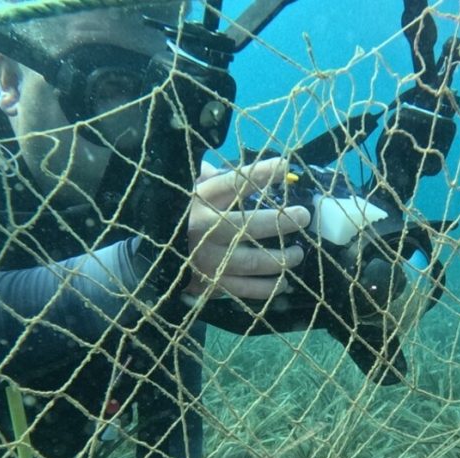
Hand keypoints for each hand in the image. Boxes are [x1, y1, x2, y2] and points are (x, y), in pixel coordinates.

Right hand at [185, 158, 309, 299]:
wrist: (156, 258)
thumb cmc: (188, 217)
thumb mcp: (196, 193)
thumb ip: (217, 177)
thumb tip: (245, 165)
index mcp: (200, 200)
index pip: (234, 182)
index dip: (261, 173)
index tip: (286, 167)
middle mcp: (203, 229)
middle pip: (249, 225)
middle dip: (282, 221)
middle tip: (304, 217)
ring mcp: (208, 259)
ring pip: (253, 261)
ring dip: (282, 258)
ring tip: (298, 253)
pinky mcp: (212, 284)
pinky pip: (246, 289)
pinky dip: (269, 288)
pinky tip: (283, 282)